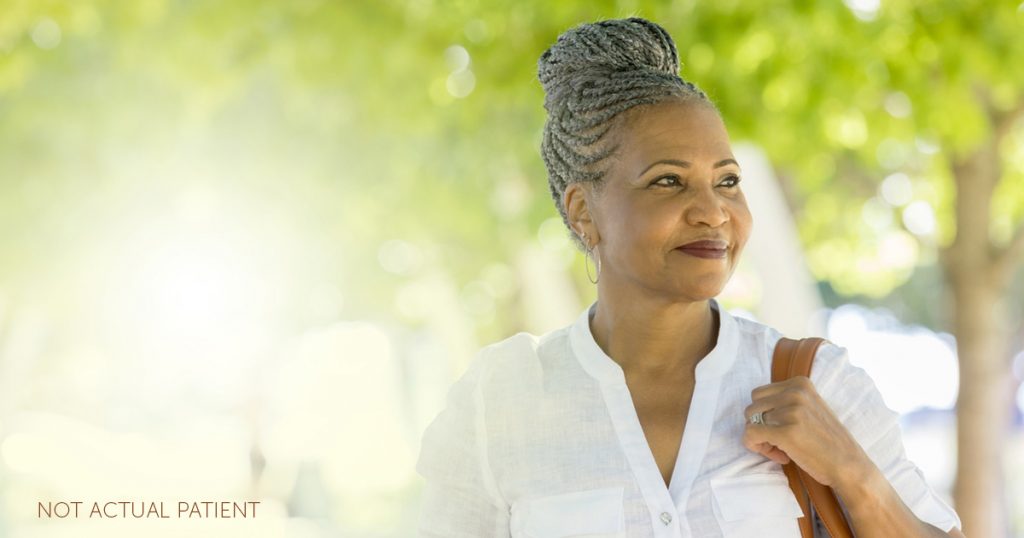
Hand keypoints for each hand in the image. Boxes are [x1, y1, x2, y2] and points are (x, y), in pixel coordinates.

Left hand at [742, 376, 868, 487]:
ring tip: (783, 449)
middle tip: (779, 442)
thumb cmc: (826, 441)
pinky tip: (780, 456)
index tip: (781, 429)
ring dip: (761, 439)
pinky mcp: (785, 432)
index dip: (764, 414)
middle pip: (752, 407)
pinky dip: (756, 447)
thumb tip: (752, 412)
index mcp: (800, 383)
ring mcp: (790, 411)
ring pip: (750, 422)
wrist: (849, 465)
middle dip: (760, 426)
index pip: (759, 394)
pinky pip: (750, 435)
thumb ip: (787, 401)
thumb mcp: (810, 408)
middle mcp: (795, 392)